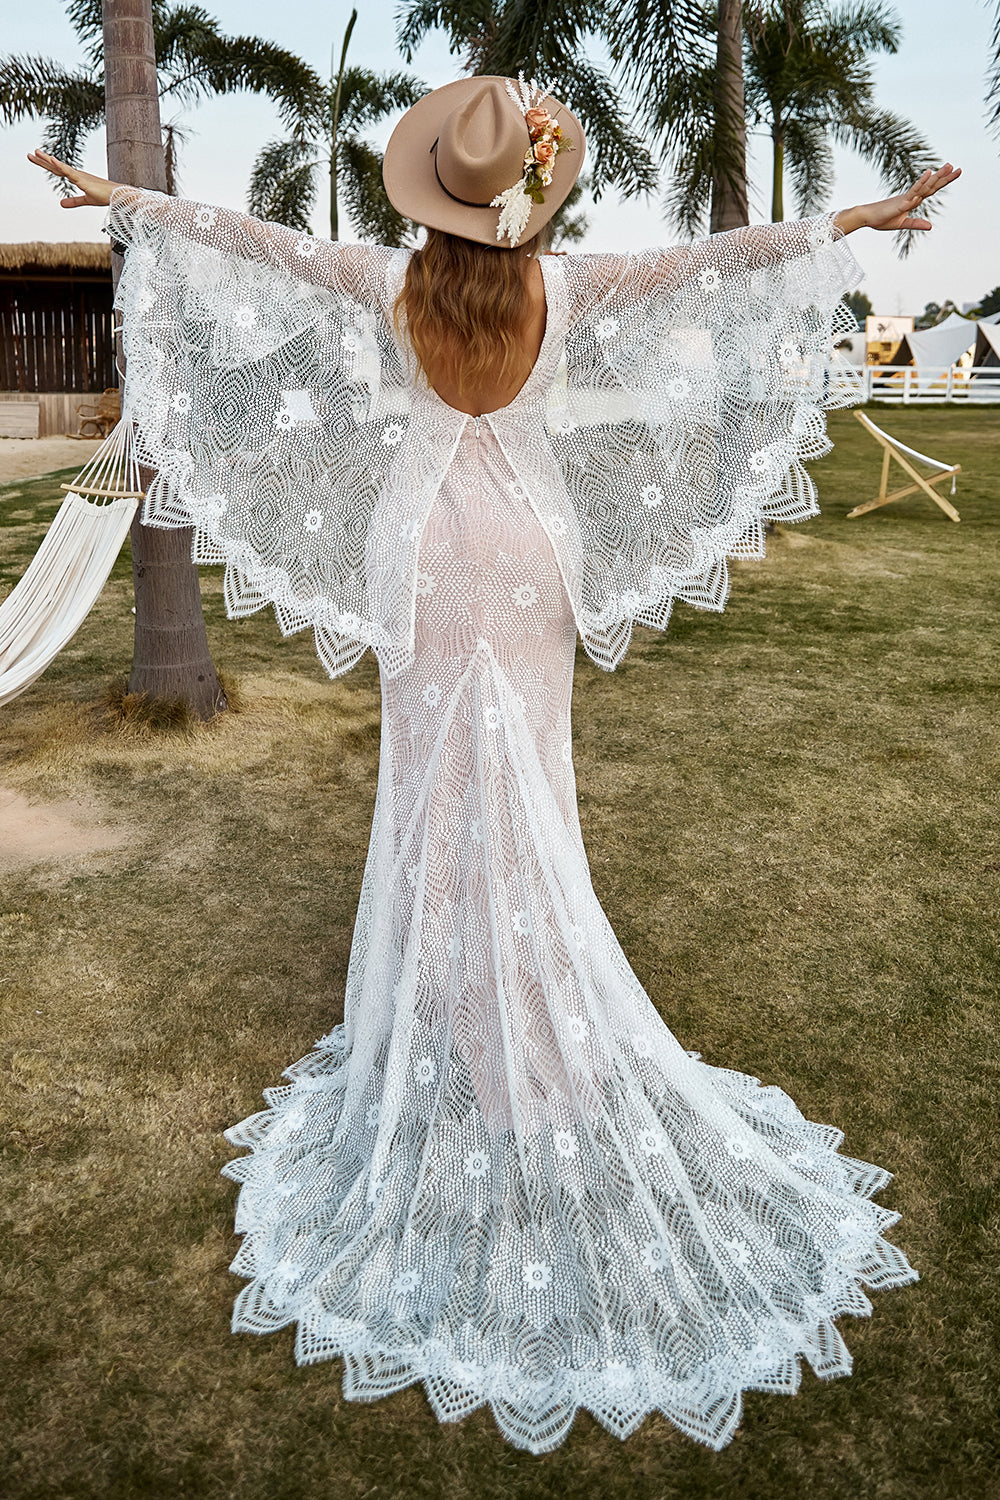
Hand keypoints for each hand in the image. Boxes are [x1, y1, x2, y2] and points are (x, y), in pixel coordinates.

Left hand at [26, 148, 119, 207]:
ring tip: (37, 152)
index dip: (46, 164)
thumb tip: (60, 204)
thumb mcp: (86, 200)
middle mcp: (76, 174)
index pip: (57, 170)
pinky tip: (52, 160)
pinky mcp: (84, 180)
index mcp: (76, 177)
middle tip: (30, 153)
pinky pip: (70, 172)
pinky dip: (61, 166)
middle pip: (56, 166)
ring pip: (60, 167)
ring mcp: (79, 176)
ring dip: (48, 160)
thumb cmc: (104, 197)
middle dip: (43, 160)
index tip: (35, 158)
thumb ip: (73, 201)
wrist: (118, 196)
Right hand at [834, 164, 961, 234]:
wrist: (866, 217)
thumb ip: (916, 223)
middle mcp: (912, 196)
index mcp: (913, 200)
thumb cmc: (881, 219)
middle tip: (958, 168)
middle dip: (945, 177)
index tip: (954, 173)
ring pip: (925, 185)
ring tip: (949, 166)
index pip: (932, 189)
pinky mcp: (901, 201)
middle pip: (932, 185)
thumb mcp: (902, 224)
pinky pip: (913, 190)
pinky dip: (921, 182)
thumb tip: (931, 226)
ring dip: (937, 176)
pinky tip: (929, 173)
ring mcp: (907, 197)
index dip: (943, 182)